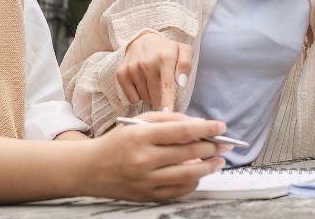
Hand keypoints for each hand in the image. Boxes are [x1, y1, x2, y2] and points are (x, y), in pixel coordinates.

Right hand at [83, 112, 230, 201]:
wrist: (90, 169)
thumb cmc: (117, 142)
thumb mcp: (138, 122)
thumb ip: (168, 120)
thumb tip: (197, 124)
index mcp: (141, 137)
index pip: (183, 131)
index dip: (206, 128)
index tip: (221, 127)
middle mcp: (144, 159)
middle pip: (189, 153)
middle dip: (212, 147)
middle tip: (224, 144)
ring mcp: (146, 180)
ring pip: (188, 175)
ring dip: (208, 167)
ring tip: (218, 161)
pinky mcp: (147, 195)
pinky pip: (178, 191)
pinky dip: (193, 182)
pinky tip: (198, 174)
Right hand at [118, 32, 192, 110]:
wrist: (142, 40)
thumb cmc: (166, 50)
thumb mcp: (183, 51)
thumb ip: (185, 65)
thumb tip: (181, 82)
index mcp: (165, 57)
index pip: (167, 85)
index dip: (167, 101)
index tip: (167, 113)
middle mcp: (147, 63)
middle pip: (156, 96)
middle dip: (163, 99)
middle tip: (164, 90)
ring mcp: (132, 68)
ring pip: (145, 98)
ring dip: (151, 96)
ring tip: (153, 83)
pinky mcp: (121, 74)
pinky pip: (132, 98)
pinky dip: (138, 96)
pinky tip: (142, 84)